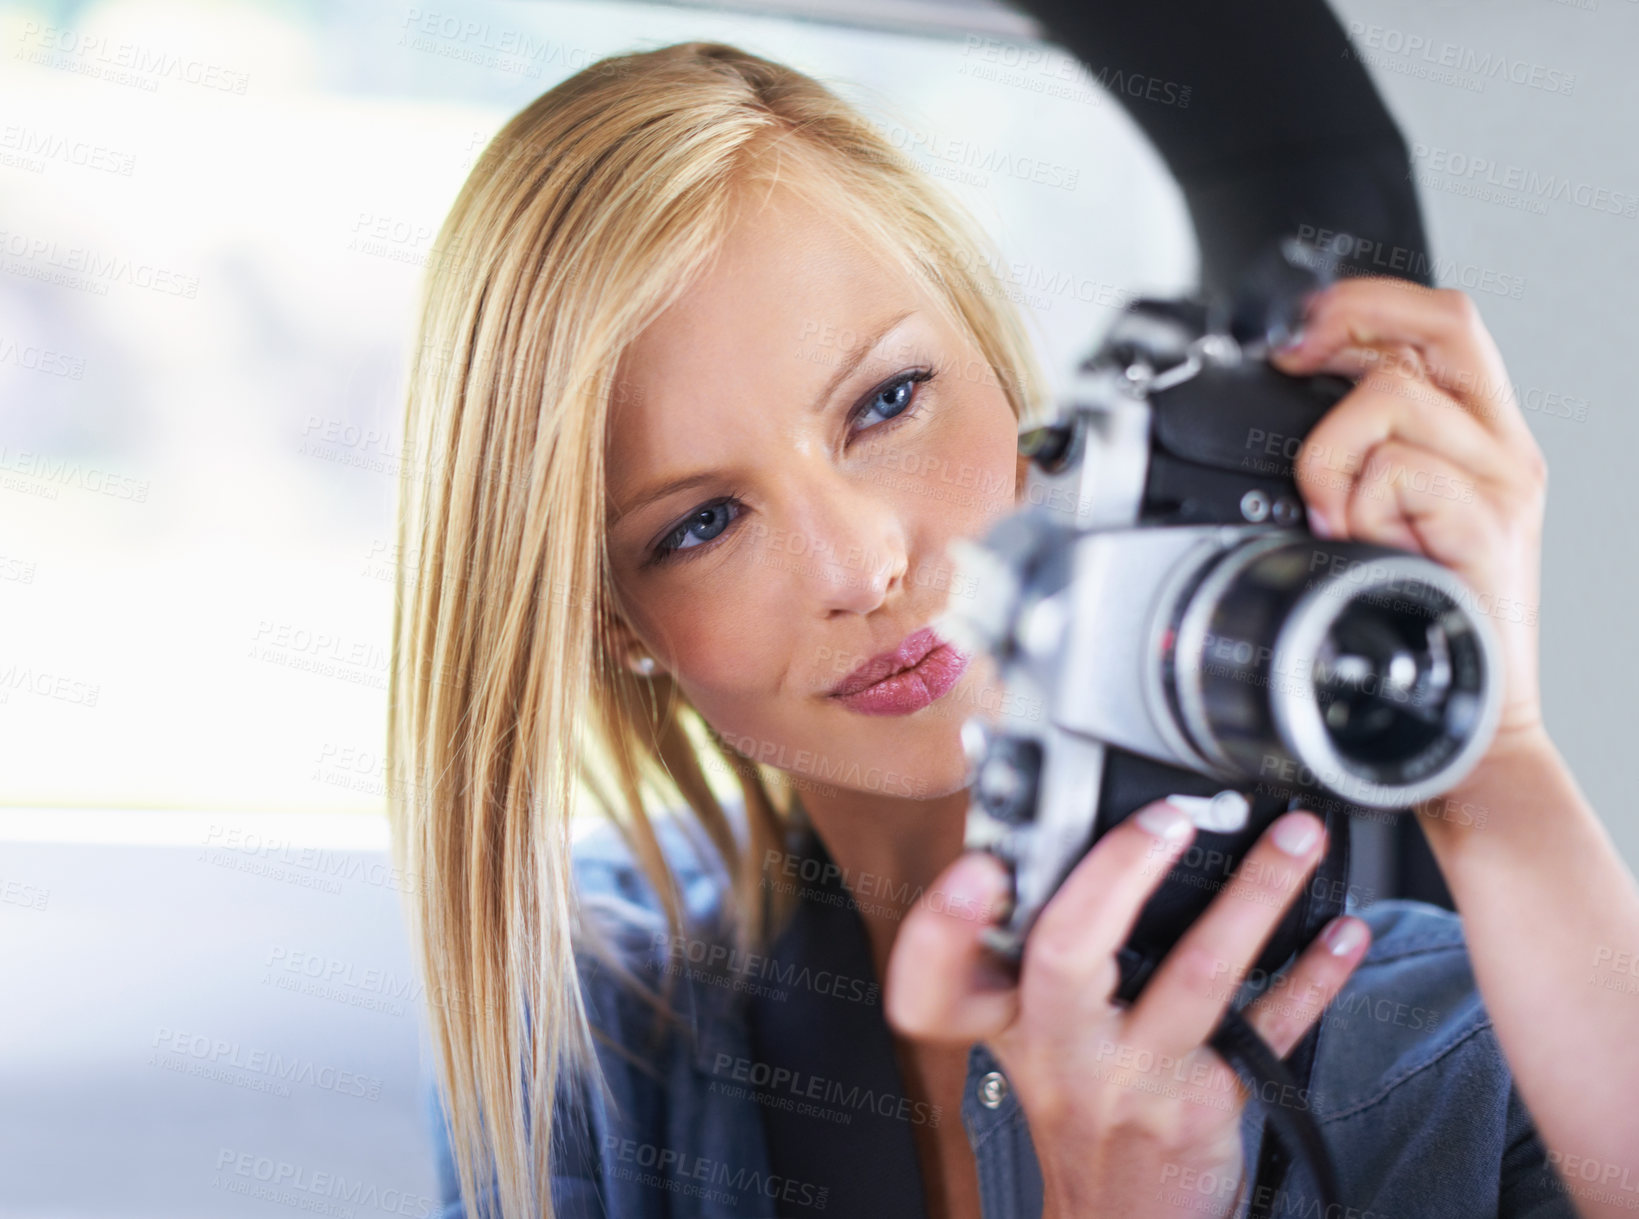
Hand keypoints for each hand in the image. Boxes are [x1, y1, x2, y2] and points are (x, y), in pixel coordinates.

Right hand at [884, 801, 1371, 1218]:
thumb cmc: (1083, 1109)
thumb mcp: (1034, 1037)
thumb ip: (1037, 952)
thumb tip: (1083, 834)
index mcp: (1006, 1020)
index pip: (936, 983)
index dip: (942, 926)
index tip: (980, 869)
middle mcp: (1061, 1050)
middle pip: (1067, 953)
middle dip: (1118, 871)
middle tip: (1168, 817)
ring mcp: (1133, 1079)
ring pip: (1196, 975)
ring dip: (1255, 894)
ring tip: (1294, 840)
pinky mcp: (1204, 1103)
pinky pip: (1270, 1031)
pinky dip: (1314, 974)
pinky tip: (1342, 933)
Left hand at [1268, 277, 1548, 754]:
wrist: (1467, 711)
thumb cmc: (1420, 618)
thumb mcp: (1385, 515)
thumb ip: (1364, 452)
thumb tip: (1302, 398)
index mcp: (1481, 436)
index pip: (1442, 322)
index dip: (1368, 302)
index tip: (1300, 331)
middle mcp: (1503, 448)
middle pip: (1445, 322)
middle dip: (1353, 321)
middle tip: (1295, 360)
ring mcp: (1502, 484)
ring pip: (1395, 397)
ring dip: (1331, 450)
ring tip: (1329, 510)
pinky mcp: (1489, 526)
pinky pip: (1400, 471)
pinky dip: (1355, 501)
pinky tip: (1354, 539)